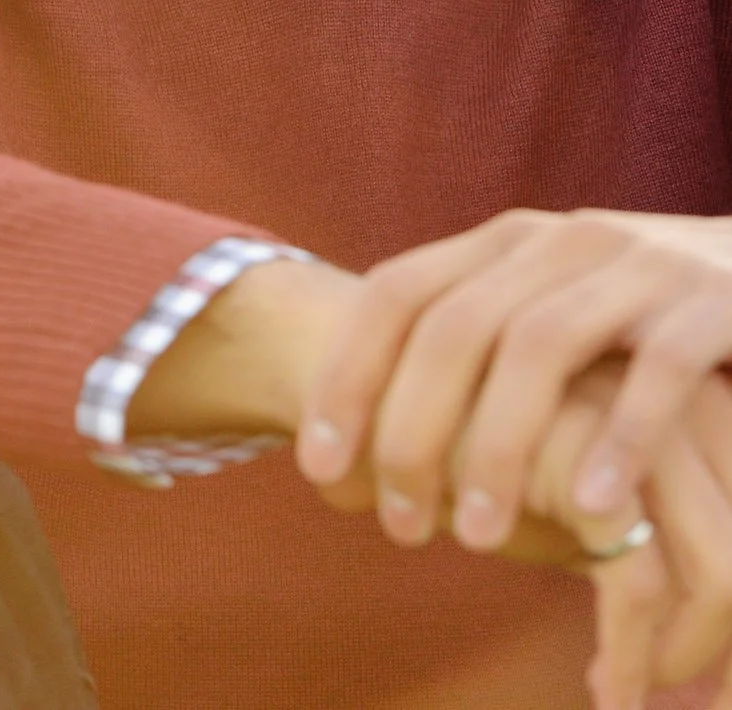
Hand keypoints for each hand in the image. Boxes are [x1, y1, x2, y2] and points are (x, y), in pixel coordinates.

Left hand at [295, 209, 731, 549]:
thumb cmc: (642, 316)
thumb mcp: (550, 303)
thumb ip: (476, 343)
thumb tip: (368, 441)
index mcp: (508, 240)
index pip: (397, 292)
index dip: (348, 374)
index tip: (317, 467)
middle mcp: (561, 241)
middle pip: (457, 327)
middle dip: (414, 429)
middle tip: (397, 525)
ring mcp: (639, 266)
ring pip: (543, 347)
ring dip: (501, 444)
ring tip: (475, 537)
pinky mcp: (714, 305)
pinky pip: (660, 371)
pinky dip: (621, 438)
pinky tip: (593, 509)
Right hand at [504, 369, 731, 709]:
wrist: (365, 382)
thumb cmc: (475, 443)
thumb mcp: (576, 488)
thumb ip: (646, 531)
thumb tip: (713, 655)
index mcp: (691, 397)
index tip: (720, 688)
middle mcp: (678, 402)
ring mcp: (633, 426)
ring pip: (723, 578)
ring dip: (691, 661)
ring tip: (638, 701)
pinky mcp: (579, 464)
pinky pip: (641, 589)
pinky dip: (630, 660)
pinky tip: (605, 694)